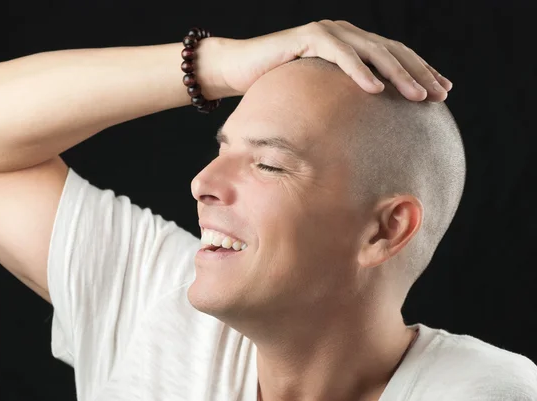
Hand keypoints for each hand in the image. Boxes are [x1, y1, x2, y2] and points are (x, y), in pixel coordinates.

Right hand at [217, 20, 451, 101]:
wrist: (239, 67)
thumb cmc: (277, 85)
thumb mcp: (318, 94)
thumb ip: (341, 99)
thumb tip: (364, 126)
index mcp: (352, 44)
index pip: (394, 56)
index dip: (421, 71)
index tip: (442, 92)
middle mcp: (345, 33)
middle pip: (392, 51)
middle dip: (420, 73)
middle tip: (440, 95)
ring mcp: (328, 32)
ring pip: (373, 51)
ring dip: (398, 74)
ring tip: (418, 96)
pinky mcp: (308, 37)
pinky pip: (339, 54)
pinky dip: (359, 71)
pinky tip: (376, 89)